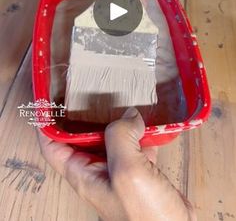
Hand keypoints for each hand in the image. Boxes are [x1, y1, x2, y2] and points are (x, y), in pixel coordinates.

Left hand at [38, 108, 195, 220]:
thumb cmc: (146, 217)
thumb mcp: (127, 171)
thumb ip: (121, 138)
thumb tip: (129, 115)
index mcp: (84, 174)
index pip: (53, 146)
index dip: (48, 124)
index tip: (49, 102)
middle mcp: (98, 172)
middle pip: (83, 138)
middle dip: (88, 116)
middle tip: (93, 92)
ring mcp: (119, 172)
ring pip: (111, 139)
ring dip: (118, 122)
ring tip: (124, 101)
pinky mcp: (140, 173)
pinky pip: (135, 146)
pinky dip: (141, 133)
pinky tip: (150, 124)